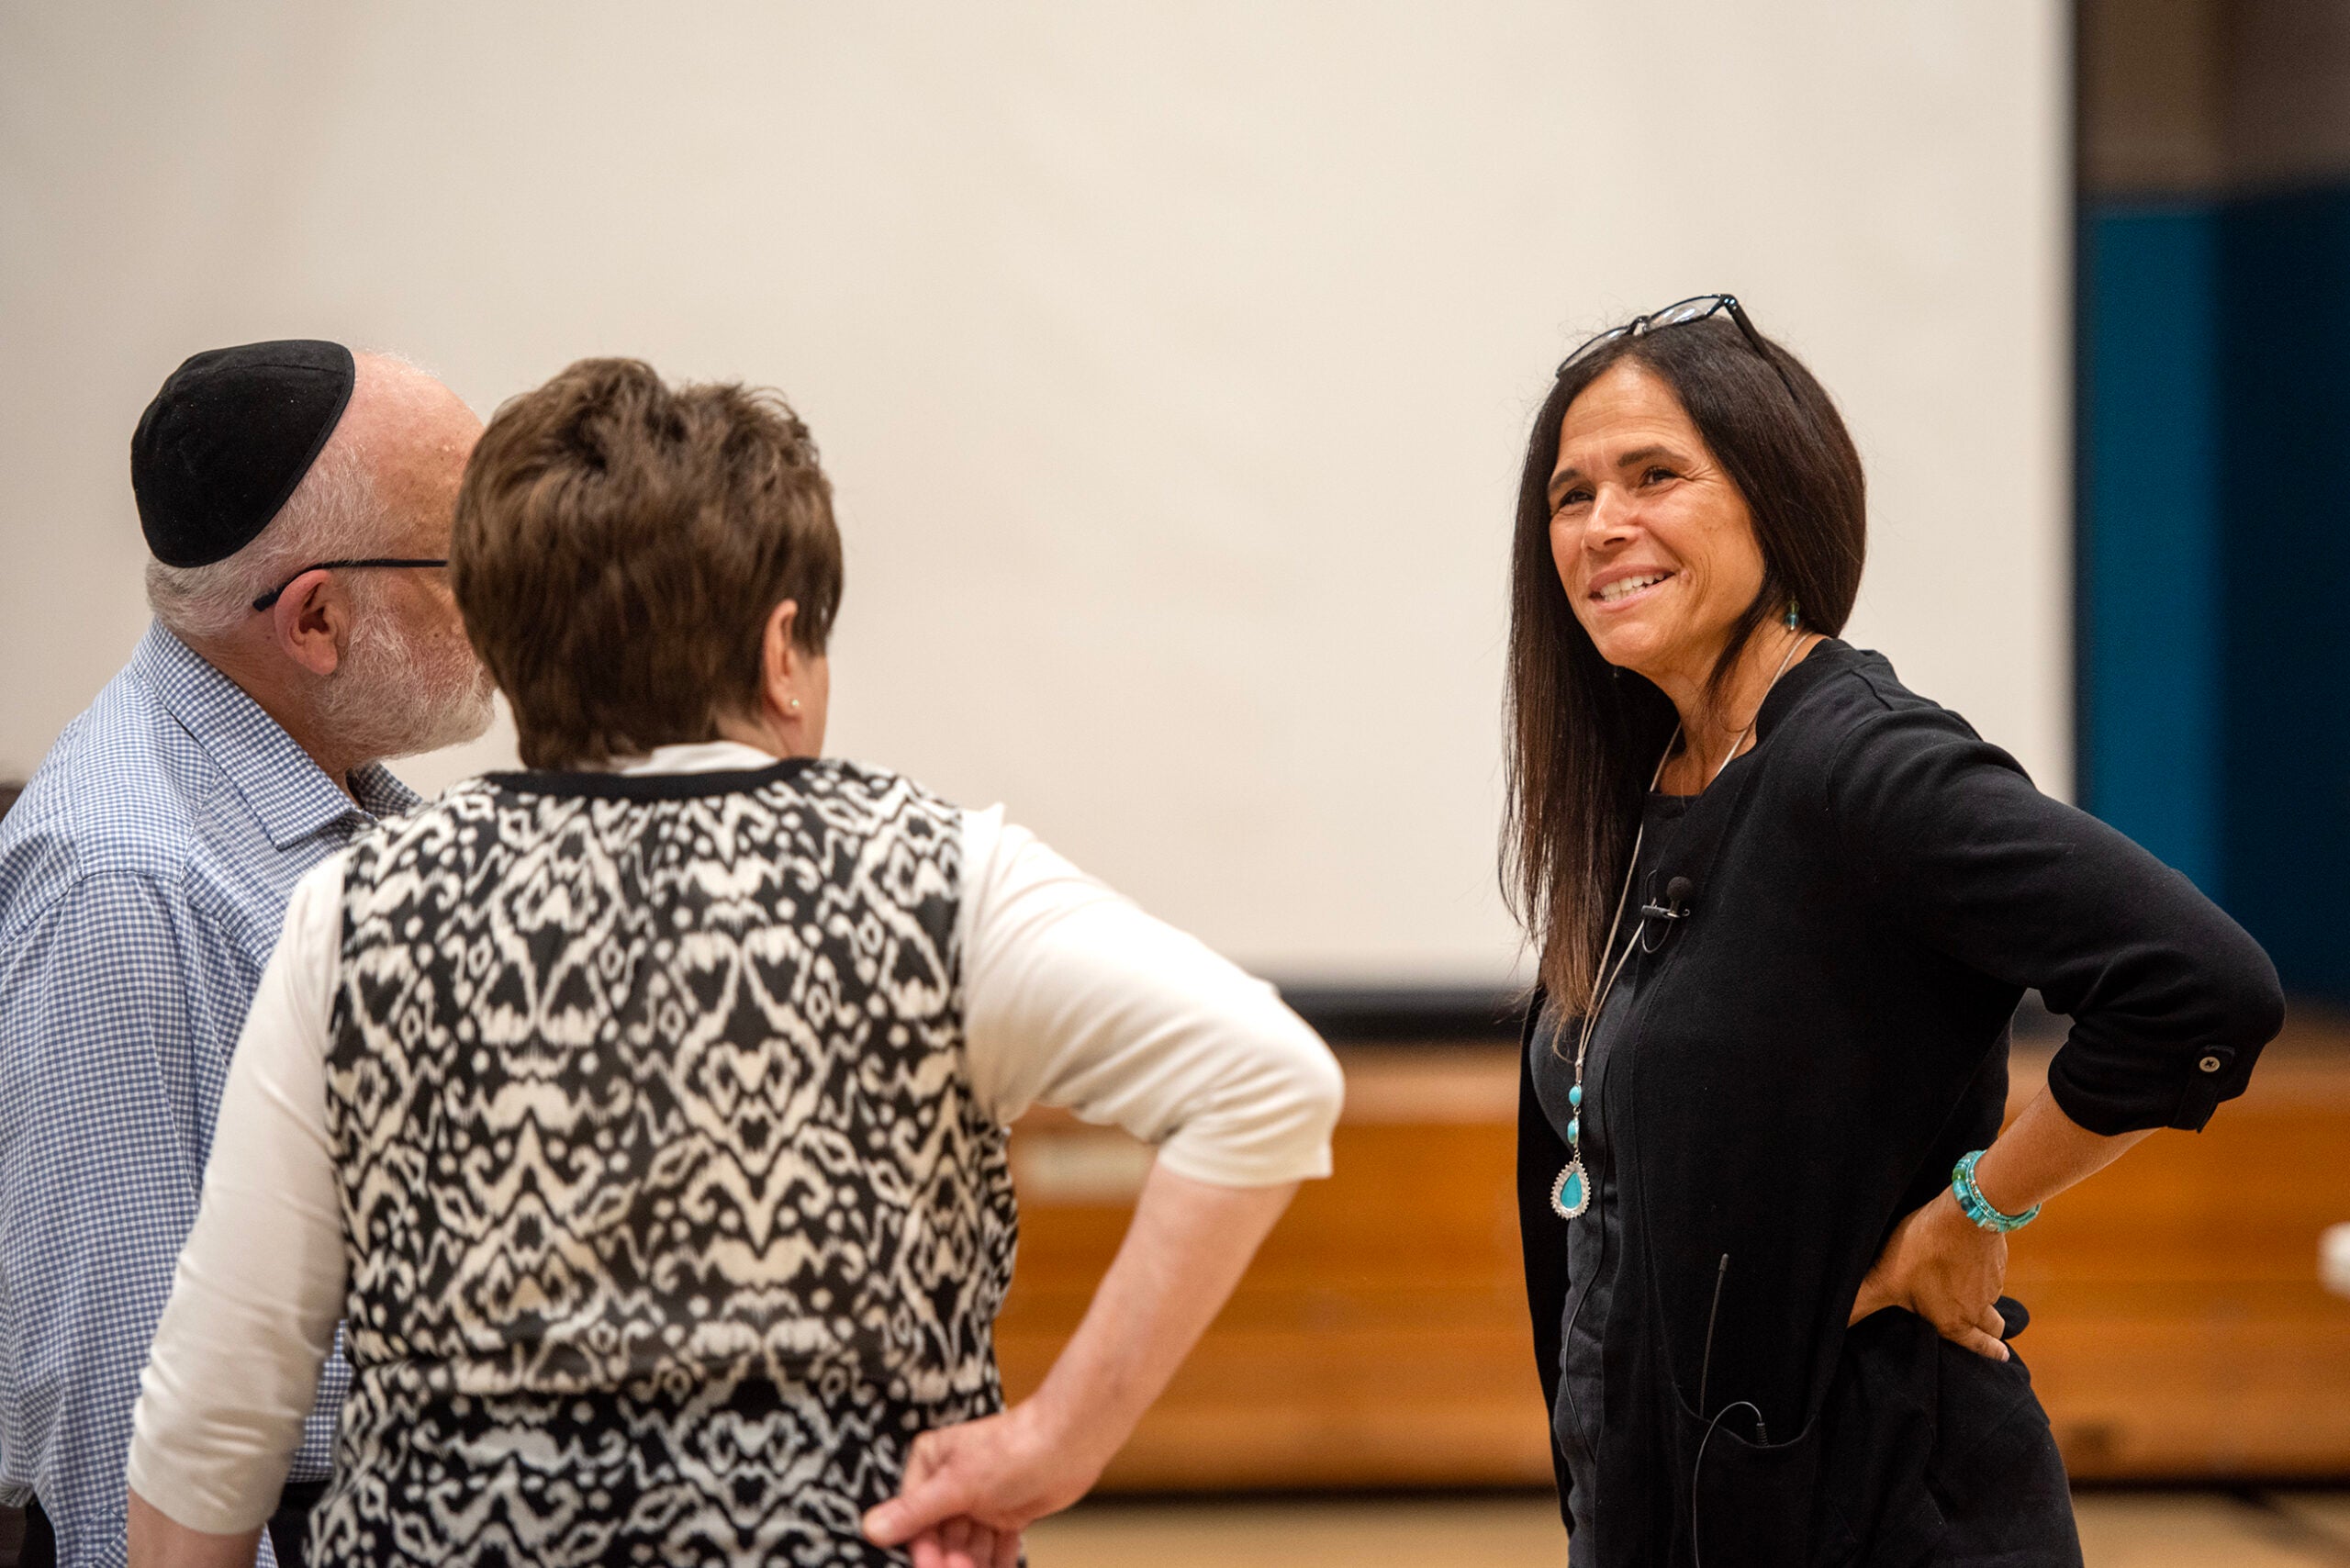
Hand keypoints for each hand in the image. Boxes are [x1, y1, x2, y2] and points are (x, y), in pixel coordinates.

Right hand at [861, 1400, 1107, 1567]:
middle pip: (942, 1536)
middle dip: (952, 1561)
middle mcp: (950, 1481)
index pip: (915, 1519)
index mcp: (930, 1464)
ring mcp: (979, 1498)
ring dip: (973, 1565)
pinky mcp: (1006, 1511)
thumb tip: (870, 1528)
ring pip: (968, 1545)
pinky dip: (996, 1563)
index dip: (924, 1551)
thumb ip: (915, 1511)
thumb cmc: (1013, 1449)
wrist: (1071, 1442)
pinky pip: (994, 1546)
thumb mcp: (957, 1485)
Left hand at [1847, 1189, 2010, 1359]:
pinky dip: (1986, 1272)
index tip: (2000, 1357)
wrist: (1964, 1213)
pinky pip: (1995, 1271)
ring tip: (1972, 1293)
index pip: (1978, 1346)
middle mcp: (1979, 1307)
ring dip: (1985, 1298)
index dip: (1988, 1353)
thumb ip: (1862, 1304)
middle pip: (1993, 1326)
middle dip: (1990, 1331)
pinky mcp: (1997, 1257)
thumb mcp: (1884, 1281)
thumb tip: (1835, 1326)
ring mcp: (1993, 1281)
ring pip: (1993, 1298)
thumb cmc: (1923, 1251)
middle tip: (1987, 1332)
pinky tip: (1972, 1261)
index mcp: (1955, 1321)